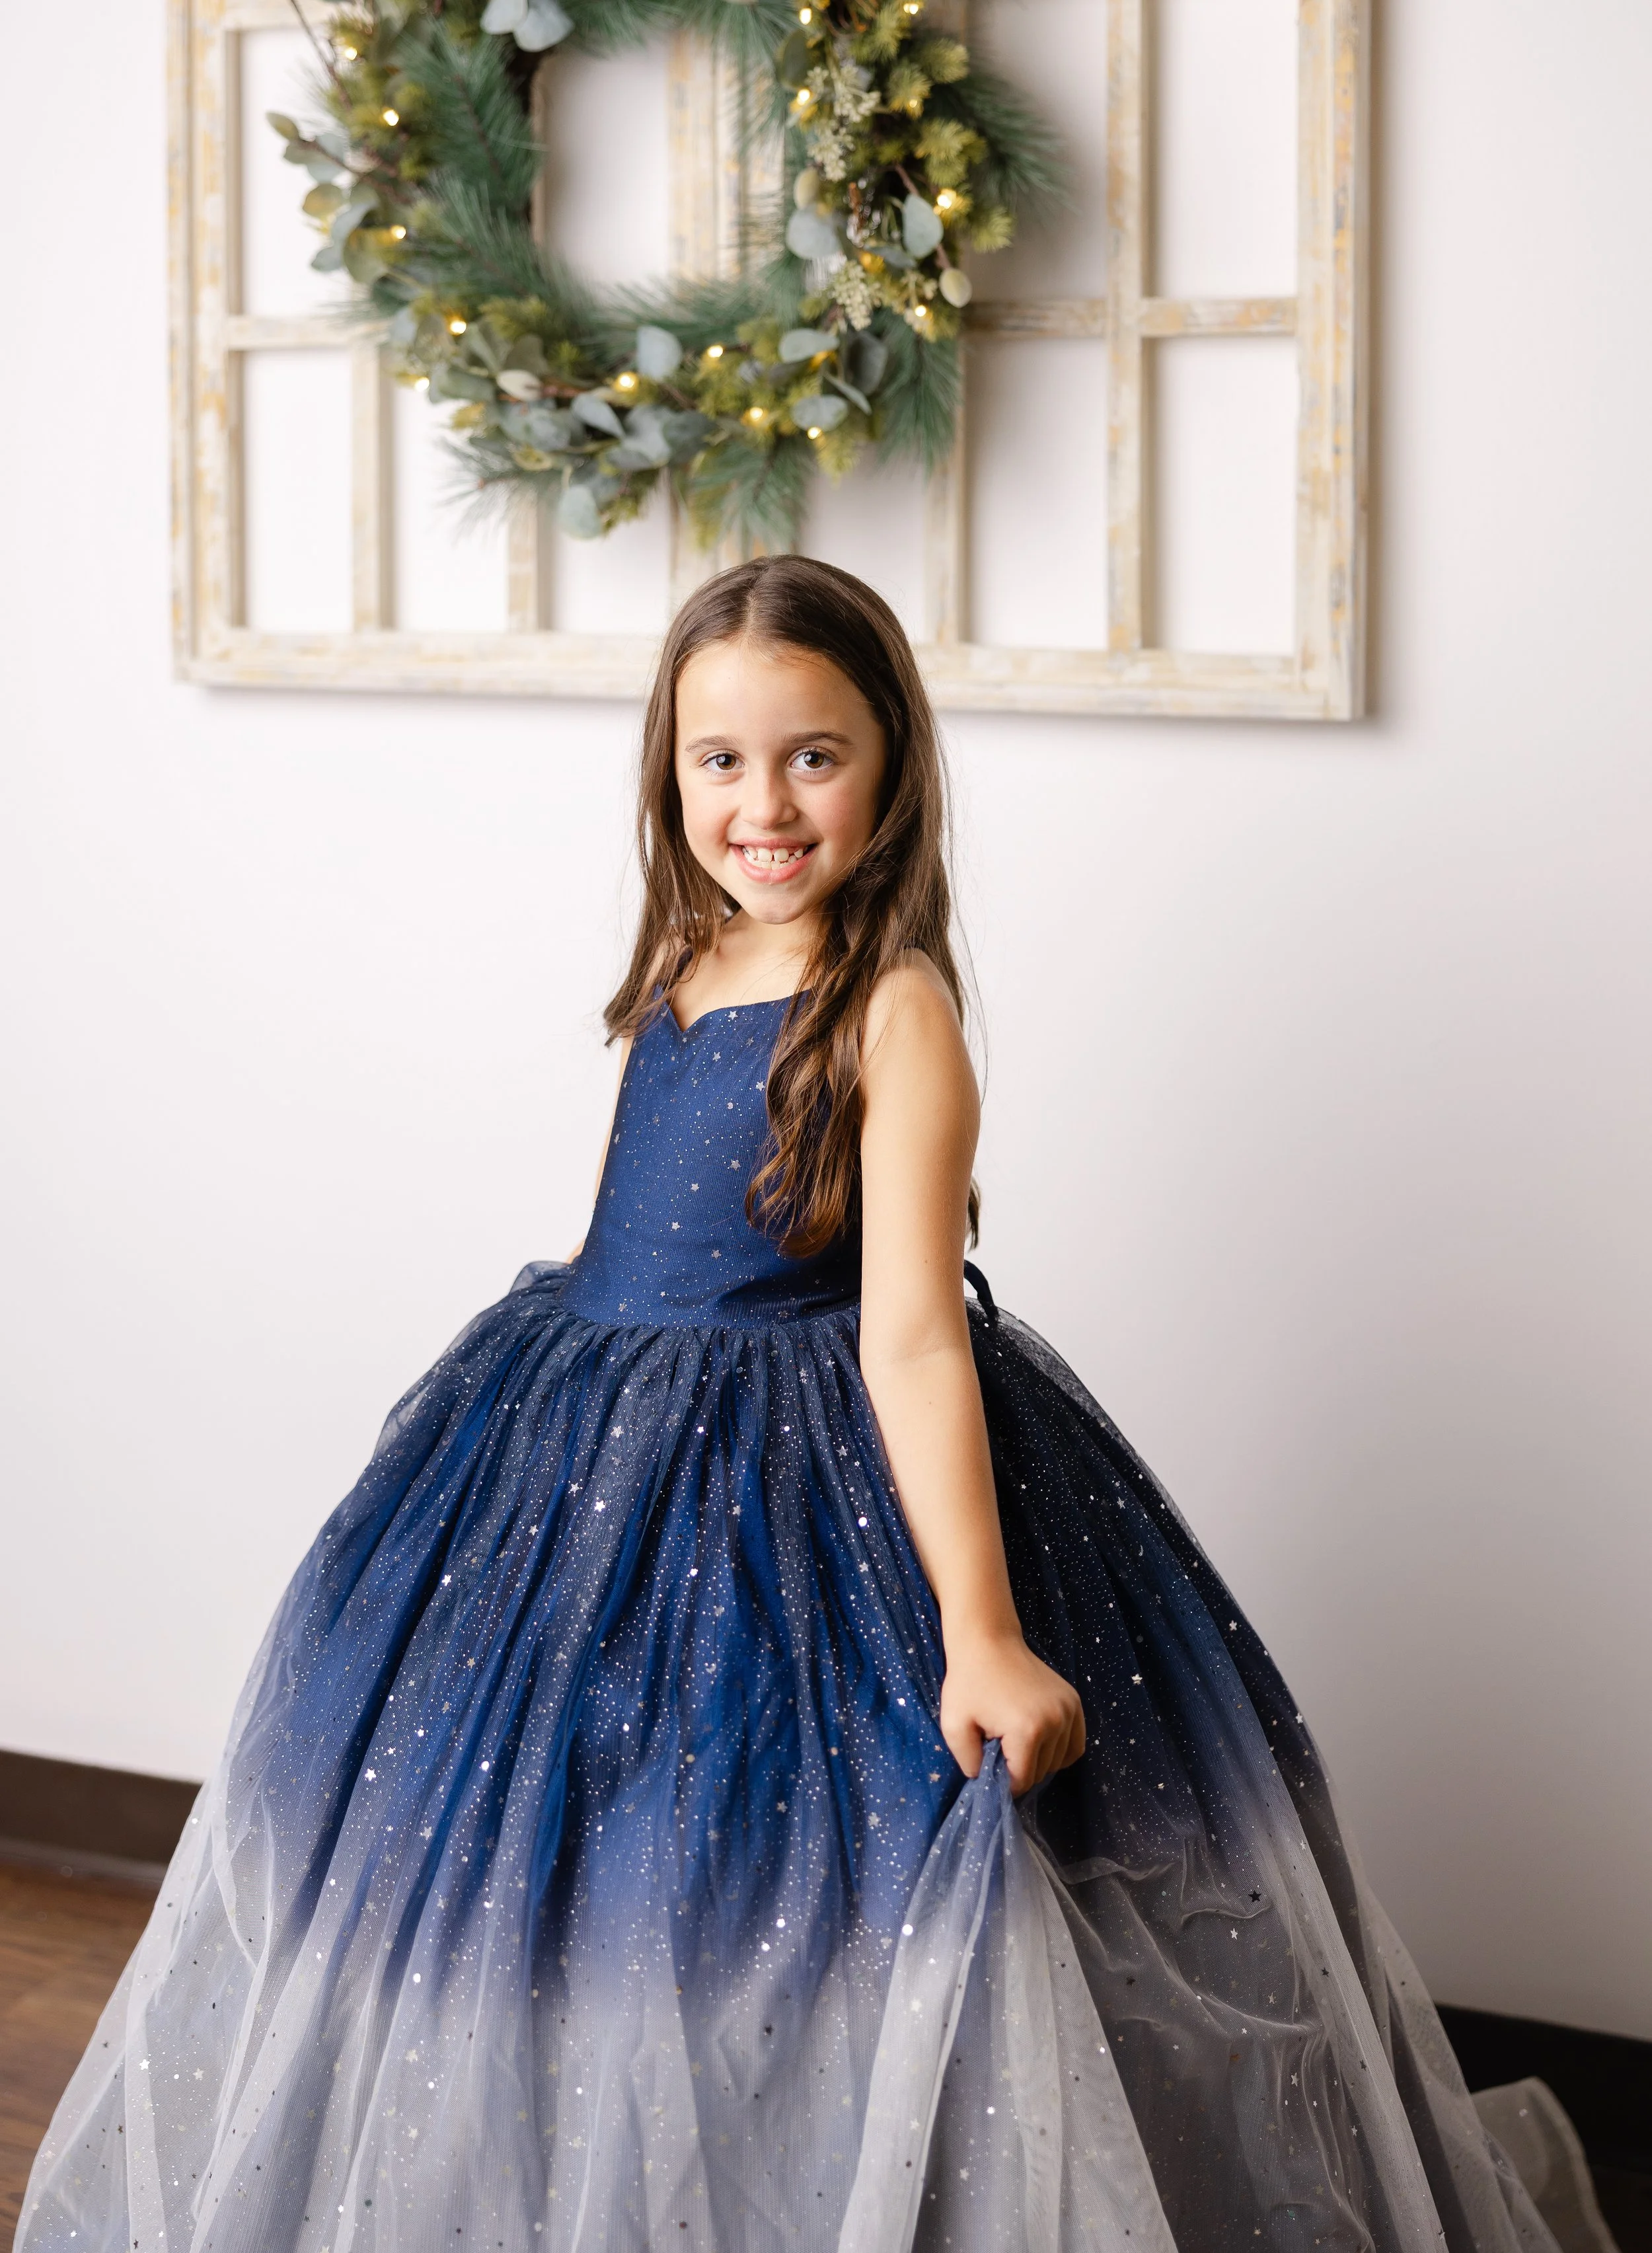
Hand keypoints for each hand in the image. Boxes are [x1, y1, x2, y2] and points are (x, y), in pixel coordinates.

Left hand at [939, 1629, 1085, 1796]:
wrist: (988, 1642)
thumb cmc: (968, 1683)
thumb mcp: (953, 1726)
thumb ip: (968, 1763)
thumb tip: (985, 1781)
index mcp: (1027, 1730)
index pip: (1022, 1780)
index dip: (1003, 1782)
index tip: (990, 1766)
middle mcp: (1055, 1722)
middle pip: (1041, 1772)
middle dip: (1019, 1769)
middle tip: (1000, 1748)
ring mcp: (1068, 1710)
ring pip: (1059, 1761)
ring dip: (1038, 1760)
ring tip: (1016, 1740)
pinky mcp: (1074, 1702)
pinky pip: (1076, 1745)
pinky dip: (1060, 1751)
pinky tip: (1040, 1742)